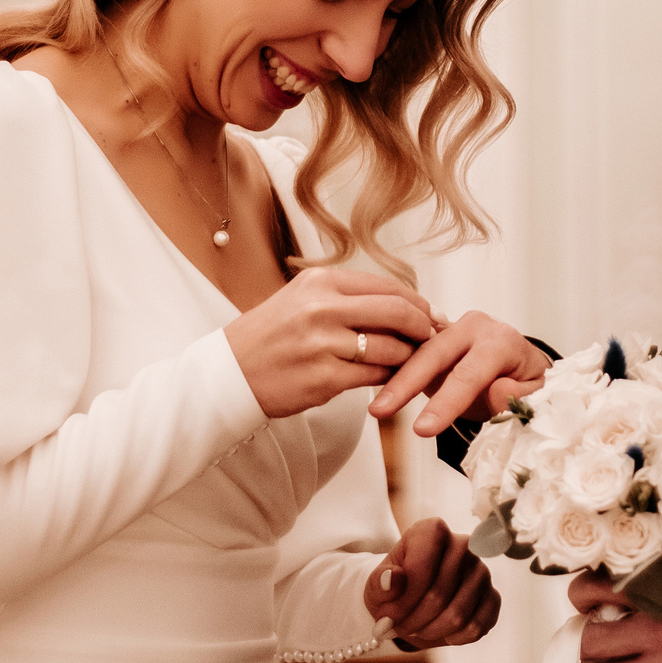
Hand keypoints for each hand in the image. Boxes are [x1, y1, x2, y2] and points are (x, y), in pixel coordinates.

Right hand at [222, 267, 437, 418]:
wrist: (228, 374)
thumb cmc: (267, 339)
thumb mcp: (302, 300)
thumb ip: (346, 299)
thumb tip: (399, 303)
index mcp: (320, 282)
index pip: (386, 286)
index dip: (416, 302)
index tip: (430, 314)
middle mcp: (323, 307)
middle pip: (396, 311)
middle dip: (423, 325)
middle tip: (433, 337)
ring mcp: (323, 343)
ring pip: (390, 346)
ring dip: (409, 356)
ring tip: (414, 362)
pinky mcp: (325, 378)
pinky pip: (375, 376)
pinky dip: (390, 378)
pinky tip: (392, 380)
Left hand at [365, 518, 499, 646]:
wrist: (411, 599)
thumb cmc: (393, 588)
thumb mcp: (376, 585)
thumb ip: (380, 581)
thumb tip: (391, 579)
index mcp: (432, 531)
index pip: (422, 568)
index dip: (402, 600)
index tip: (386, 617)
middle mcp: (463, 545)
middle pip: (438, 596)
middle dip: (412, 621)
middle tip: (397, 628)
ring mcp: (481, 571)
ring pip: (457, 615)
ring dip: (430, 631)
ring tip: (415, 628)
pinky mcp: (493, 596)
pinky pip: (476, 627)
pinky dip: (453, 638)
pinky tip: (439, 631)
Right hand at [369, 310, 548, 434]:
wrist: (522, 366)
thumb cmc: (528, 384)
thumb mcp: (537, 396)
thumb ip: (519, 396)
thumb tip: (498, 390)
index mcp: (502, 340)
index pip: (470, 373)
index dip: (446, 402)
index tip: (423, 429)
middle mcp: (475, 327)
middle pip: (435, 353)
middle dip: (407, 383)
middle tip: (381, 411)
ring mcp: (452, 329)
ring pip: (418, 350)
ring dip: (394, 377)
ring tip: (375, 407)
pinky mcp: (434, 338)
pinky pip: (411, 350)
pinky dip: (393, 369)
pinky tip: (377, 391)